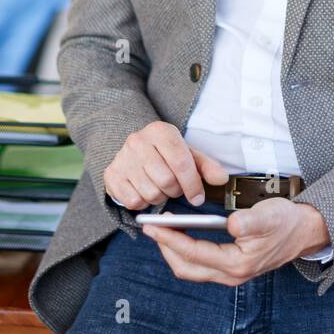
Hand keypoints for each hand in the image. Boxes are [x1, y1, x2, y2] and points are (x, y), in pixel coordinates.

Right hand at [103, 121, 229, 208]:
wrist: (133, 151)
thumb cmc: (165, 154)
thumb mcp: (187, 154)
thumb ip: (206, 166)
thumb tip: (222, 179)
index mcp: (160, 131)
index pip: (181, 162)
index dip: (193, 184)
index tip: (198, 198)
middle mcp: (138, 141)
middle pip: (166, 181)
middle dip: (175, 191)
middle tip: (174, 188)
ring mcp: (122, 158)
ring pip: (150, 193)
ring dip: (160, 198)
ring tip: (159, 188)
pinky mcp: (111, 175)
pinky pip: (133, 201)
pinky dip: (143, 203)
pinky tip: (144, 191)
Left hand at [142, 198, 329, 285]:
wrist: (305, 231)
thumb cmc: (286, 222)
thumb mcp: (269, 216)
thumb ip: (248, 221)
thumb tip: (230, 225)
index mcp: (238, 263)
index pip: (194, 253)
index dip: (170, 238)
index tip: (154, 226)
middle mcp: (231, 273)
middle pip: (186, 267)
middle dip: (165, 247)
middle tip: (151, 227)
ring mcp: (230, 272)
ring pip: (190, 268)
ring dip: (172, 250)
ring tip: (161, 230)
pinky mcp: (230, 266)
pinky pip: (199, 264)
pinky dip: (184, 250)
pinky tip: (180, 234)